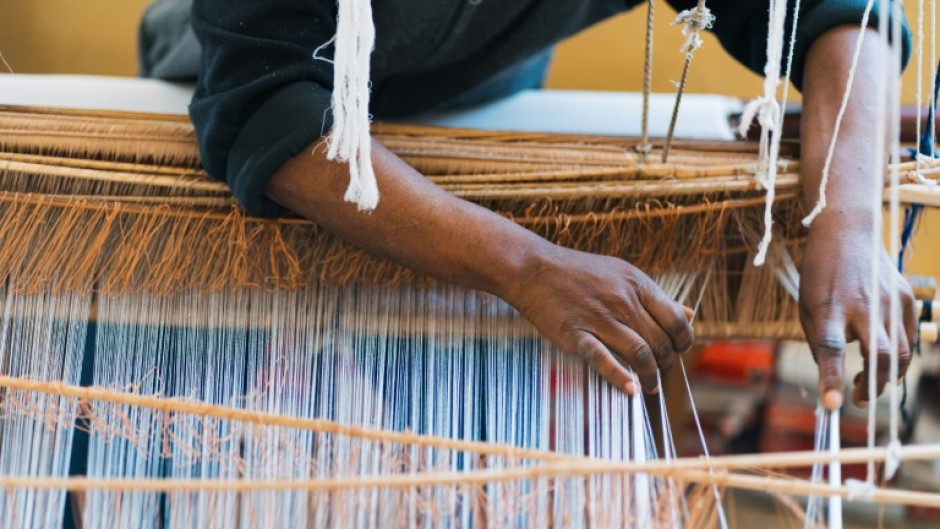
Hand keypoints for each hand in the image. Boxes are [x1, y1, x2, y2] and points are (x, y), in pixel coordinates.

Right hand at [503, 243, 693, 394]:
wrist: (534, 268)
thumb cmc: (579, 273)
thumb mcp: (623, 275)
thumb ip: (656, 297)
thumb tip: (689, 314)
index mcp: (637, 284)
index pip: (676, 320)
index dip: (683, 341)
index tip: (677, 350)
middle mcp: (622, 300)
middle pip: (660, 341)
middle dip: (666, 363)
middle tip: (660, 371)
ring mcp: (599, 318)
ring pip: (640, 354)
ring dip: (651, 376)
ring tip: (649, 385)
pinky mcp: (576, 334)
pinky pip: (604, 360)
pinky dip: (621, 378)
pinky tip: (630, 389)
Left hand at [798, 212, 916, 409]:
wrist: (847, 232)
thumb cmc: (820, 274)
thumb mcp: (806, 305)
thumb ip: (819, 341)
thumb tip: (833, 375)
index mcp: (829, 305)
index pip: (832, 347)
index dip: (832, 377)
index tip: (832, 404)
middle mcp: (863, 304)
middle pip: (878, 354)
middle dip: (871, 386)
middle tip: (858, 399)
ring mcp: (889, 301)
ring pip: (900, 353)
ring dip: (884, 376)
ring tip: (864, 383)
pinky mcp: (906, 299)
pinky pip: (908, 339)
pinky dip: (897, 358)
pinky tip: (881, 363)